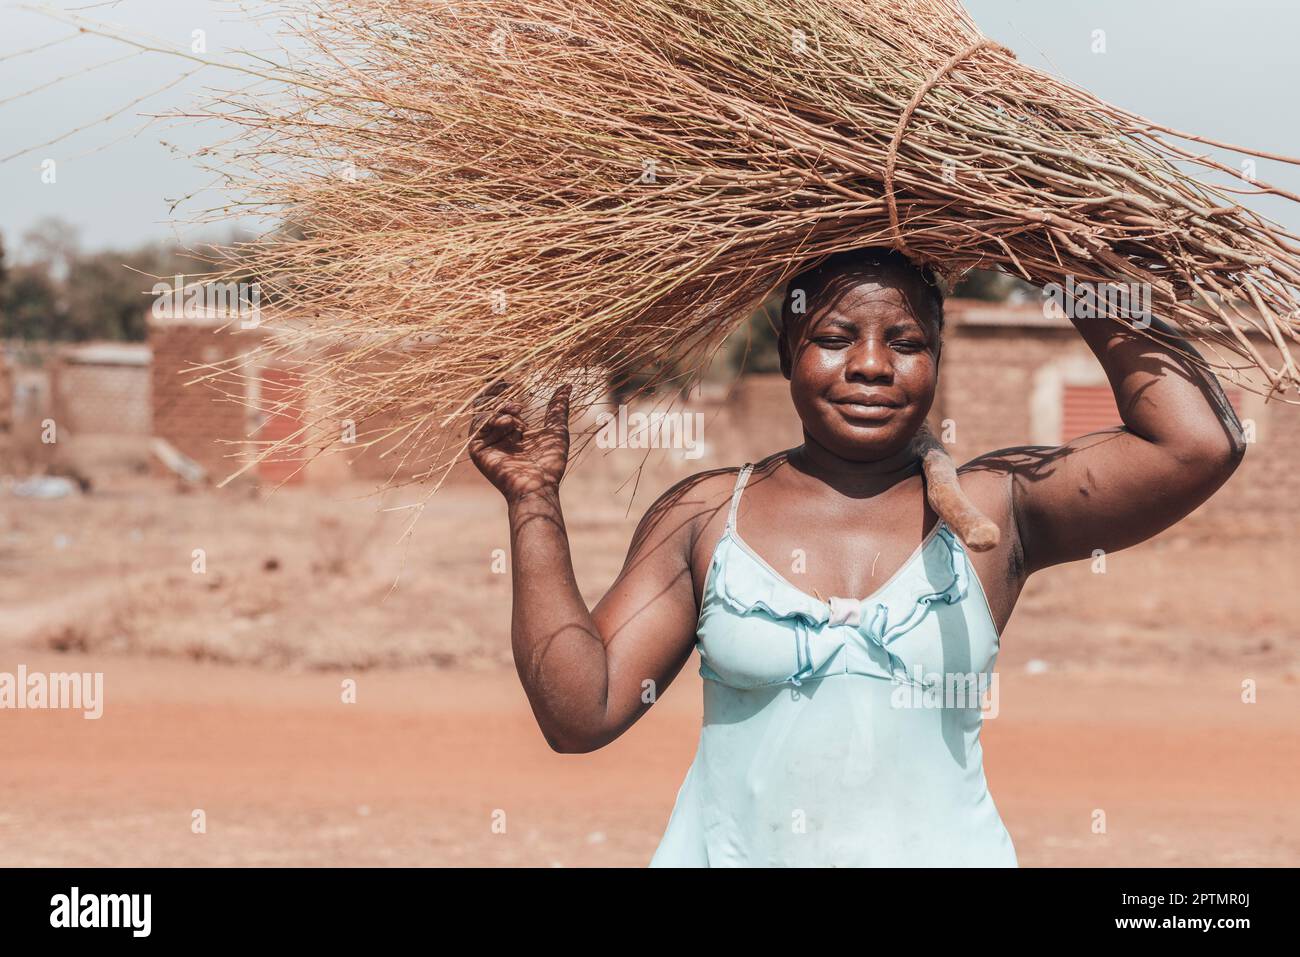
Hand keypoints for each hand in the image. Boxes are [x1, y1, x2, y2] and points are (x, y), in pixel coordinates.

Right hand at [469, 382, 570, 501]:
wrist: (539, 485)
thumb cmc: (550, 462)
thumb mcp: (557, 430)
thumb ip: (558, 407)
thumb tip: (567, 385)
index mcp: (515, 430)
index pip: (503, 405)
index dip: (502, 391)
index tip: (511, 380)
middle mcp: (498, 435)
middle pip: (487, 406)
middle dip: (494, 393)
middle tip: (505, 383)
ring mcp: (487, 443)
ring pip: (482, 414)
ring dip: (498, 407)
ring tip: (517, 410)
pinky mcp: (478, 450)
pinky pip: (477, 427)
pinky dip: (492, 420)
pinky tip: (509, 424)